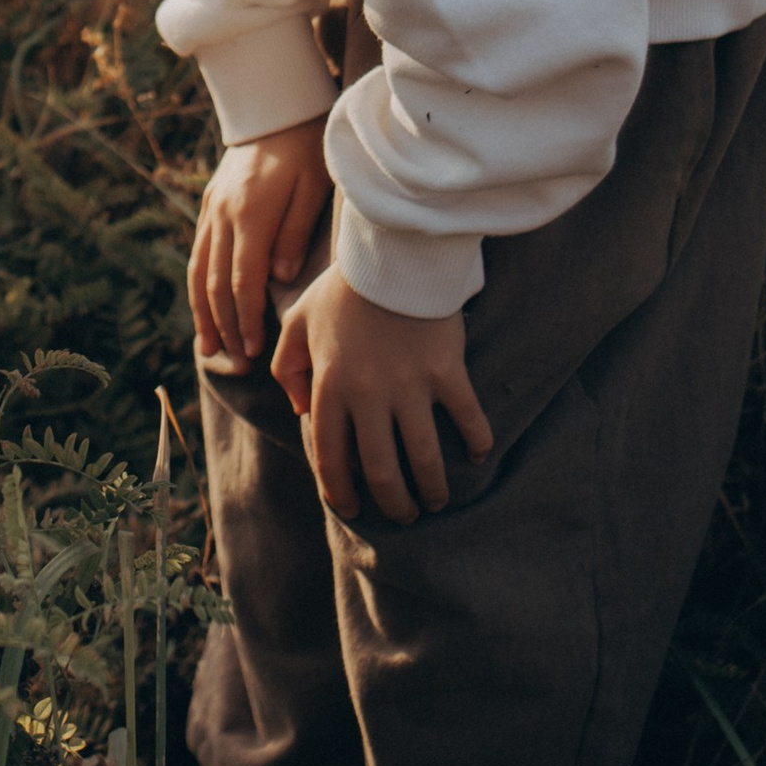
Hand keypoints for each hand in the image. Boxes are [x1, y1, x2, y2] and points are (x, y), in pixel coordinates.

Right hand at [189, 116, 333, 367]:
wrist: (276, 106)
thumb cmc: (308, 148)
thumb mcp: (314, 187)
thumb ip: (294, 233)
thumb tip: (278, 280)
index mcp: (251, 213)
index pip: (242, 281)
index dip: (246, 320)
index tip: (256, 350)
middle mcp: (223, 214)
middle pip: (216, 284)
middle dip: (226, 327)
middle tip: (239, 363)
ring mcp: (211, 209)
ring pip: (199, 271)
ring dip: (204, 314)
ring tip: (212, 350)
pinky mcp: (209, 205)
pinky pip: (197, 254)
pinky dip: (198, 287)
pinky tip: (204, 310)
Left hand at [271, 267, 494, 525]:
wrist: (392, 252)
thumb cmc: (343, 288)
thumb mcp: (299, 321)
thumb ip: (287, 366)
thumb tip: (299, 409)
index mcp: (330, 385)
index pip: (330, 454)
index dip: (339, 489)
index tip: (350, 507)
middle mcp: (368, 394)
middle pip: (379, 469)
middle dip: (392, 502)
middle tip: (403, 513)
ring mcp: (410, 386)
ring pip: (422, 457)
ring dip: (431, 487)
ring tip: (436, 500)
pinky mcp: (447, 372)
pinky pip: (467, 418)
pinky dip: (476, 442)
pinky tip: (478, 455)